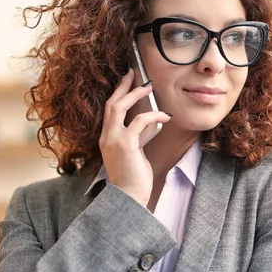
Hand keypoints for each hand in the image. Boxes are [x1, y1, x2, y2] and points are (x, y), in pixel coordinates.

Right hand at [98, 69, 171, 205]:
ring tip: (149, 87)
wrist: (129, 198)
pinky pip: (140, 121)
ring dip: (136, 94)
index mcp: (106, 138)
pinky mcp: (125, 144)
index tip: (126, 80)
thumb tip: (149, 121)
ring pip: (120, 107)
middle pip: (111, 103)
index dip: (118, 93)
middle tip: (133, 73)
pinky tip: (165, 116)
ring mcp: (113, 140)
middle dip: (123, 86)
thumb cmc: (133, 178)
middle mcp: (106, 137)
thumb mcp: (134, 152)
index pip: (109, 110)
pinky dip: (154, 115)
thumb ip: (137, 136)